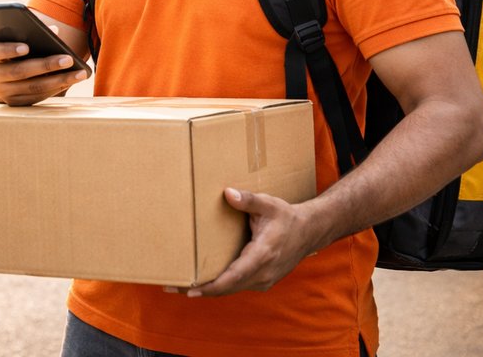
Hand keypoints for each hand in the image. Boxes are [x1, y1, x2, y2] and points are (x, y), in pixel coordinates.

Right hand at [0, 34, 89, 106]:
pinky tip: (71, 80)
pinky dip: (56, 88)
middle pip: (19, 71)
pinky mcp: (15, 103)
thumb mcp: (14, 38)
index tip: (27, 47)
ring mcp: (2, 92)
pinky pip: (38, 96)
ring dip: (58, 80)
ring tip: (79, 73)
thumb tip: (54, 30)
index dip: (8, 49)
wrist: (0, 75)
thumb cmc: (12, 48)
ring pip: (33, 87)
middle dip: (46, 65)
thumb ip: (30, 31)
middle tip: (68, 59)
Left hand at [176, 188, 319, 297]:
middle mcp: (263, 273)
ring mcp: (264, 280)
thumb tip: (227, 193)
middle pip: (227, 288)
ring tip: (181, 286)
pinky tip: (202, 282)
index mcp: (262, 255)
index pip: (233, 277)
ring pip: (232, 289)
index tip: (190, 290)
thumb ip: (248, 200)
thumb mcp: (268, 204)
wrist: (309, 232)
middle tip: (172, 286)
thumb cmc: (286, 217)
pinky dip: (220, 286)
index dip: (211, 286)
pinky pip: (238, 286)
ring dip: (208, 290)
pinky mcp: (263, 281)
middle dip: (200, 289)